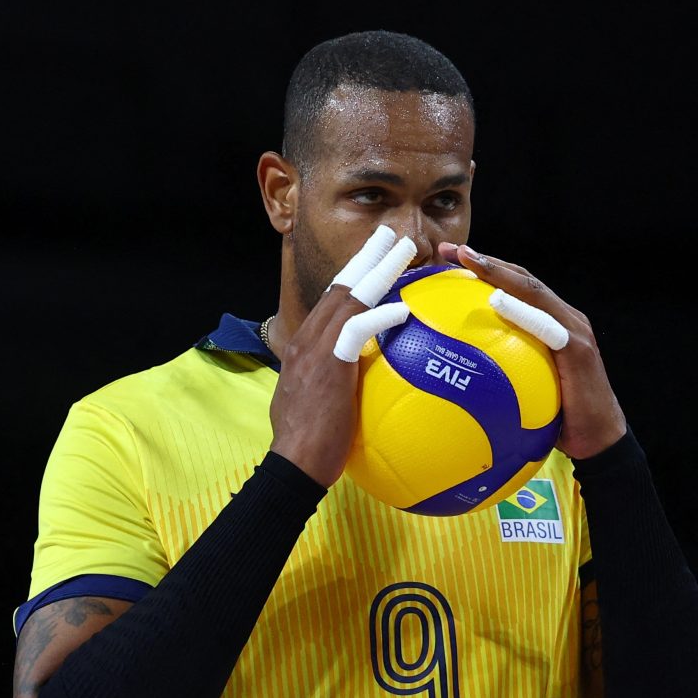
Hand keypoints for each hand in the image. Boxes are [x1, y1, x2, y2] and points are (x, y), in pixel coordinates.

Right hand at [269, 226, 415, 486]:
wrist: (293, 464)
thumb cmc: (311, 445)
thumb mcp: (321, 404)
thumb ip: (338, 383)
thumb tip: (361, 382)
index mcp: (306, 346)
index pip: (333, 301)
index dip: (354, 277)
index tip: (374, 260)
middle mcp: (308, 339)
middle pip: (340, 286)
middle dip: (366, 256)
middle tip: (388, 233)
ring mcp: (314, 349)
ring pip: (349, 297)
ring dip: (379, 269)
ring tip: (403, 248)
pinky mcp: (328, 364)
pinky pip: (357, 330)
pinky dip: (380, 316)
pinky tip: (403, 309)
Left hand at [438, 242, 626, 459]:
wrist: (600, 441)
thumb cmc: (558, 419)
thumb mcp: (524, 389)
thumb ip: (501, 371)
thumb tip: (454, 374)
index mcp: (550, 323)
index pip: (514, 287)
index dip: (483, 269)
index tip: (447, 259)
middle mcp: (564, 318)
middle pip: (521, 278)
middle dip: (484, 260)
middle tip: (448, 249)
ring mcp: (573, 330)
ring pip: (534, 290)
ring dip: (499, 272)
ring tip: (468, 259)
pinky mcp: (579, 348)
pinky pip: (545, 324)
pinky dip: (520, 309)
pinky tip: (495, 301)